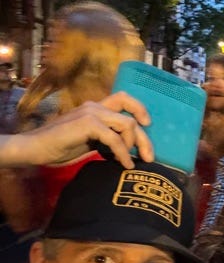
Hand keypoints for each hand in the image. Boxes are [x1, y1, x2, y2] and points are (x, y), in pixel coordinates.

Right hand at [2, 92, 152, 167]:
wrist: (35, 148)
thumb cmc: (60, 146)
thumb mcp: (90, 141)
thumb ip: (107, 138)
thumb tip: (128, 148)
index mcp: (96, 108)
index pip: (124, 99)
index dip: (139, 108)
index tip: (148, 125)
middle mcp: (95, 106)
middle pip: (130, 114)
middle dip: (144, 137)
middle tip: (150, 156)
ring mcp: (91, 113)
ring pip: (127, 124)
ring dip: (134, 145)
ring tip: (131, 161)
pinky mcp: (87, 124)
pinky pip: (114, 138)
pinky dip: (122, 152)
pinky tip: (124, 163)